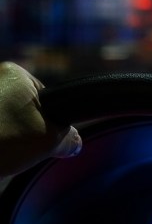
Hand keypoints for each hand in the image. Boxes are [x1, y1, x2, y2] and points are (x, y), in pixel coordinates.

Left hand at [0, 62, 81, 176]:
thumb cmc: (1, 141)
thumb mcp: (49, 140)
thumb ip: (69, 138)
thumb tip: (74, 143)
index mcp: (15, 72)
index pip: (44, 97)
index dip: (48, 121)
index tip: (41, 139)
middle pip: (20, 107)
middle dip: (23, 128)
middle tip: (20, 147)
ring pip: (2, 119)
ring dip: (5, 135)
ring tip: (3, 150)